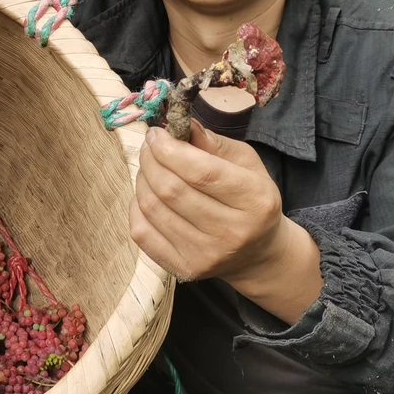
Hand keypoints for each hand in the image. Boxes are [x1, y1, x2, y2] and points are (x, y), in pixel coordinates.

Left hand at [129, 120, 285, 283]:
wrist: (256, 254)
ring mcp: (204, 255)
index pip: (202, 173)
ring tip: (149, 166)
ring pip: (153, 208)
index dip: (170, 149)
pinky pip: (142, 231)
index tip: (157, 133)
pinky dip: (136, 205)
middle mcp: (231, 232)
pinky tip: (147, 193)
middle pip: (171, 190)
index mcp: (255, 201)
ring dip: (143, 179)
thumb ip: (214, 143)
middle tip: (149, 145)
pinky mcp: (183, 268)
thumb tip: (180, 124)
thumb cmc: (251, 200)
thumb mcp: (247, 164)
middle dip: (151, 160)